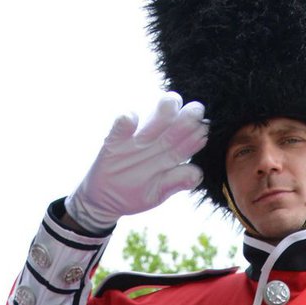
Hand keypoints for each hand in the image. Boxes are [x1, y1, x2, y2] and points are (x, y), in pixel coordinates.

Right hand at [66, 94, 208, 231]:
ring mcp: (134, 141)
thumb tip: (197, 174)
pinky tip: (131, 119)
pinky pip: (120, 126)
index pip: (187, 140)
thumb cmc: (133, 193)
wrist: (102, 199)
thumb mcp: (155, 194)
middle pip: (174, 125)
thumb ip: (175, 183)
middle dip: (187, 116)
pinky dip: (126, 120)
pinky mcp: (113, 141)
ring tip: (171, 105)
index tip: (204, 130)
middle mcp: (154, 143)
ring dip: (164, 111)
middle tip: (196, 111)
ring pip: (153, 121)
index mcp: (168, 155)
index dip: (197, 134)